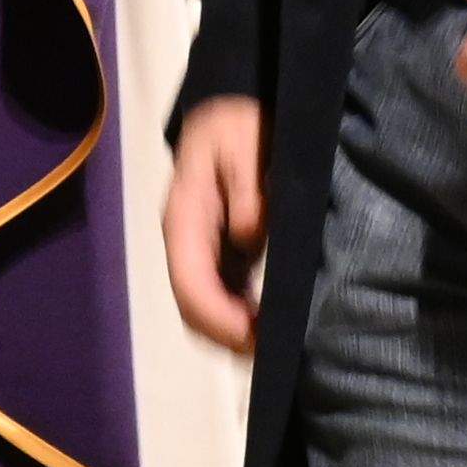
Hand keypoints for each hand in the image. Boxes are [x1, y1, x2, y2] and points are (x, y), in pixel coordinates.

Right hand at [163, 97, 266, 354]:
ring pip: (206, 310)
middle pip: (194, 309)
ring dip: (236, 335)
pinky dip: (244, 319)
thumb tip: (249, 235)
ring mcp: (200, 252)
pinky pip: (223, 298)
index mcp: (185, 219)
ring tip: (282, 348)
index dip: (221, 319)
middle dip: (229, 338)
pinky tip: (277, 325)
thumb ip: (246, 187)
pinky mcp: (219, 255)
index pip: (191, 285)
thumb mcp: (243, 142)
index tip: (260, 338)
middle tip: (278, 355)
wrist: (231, 112)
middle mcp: (186, 243)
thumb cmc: (238, 124)